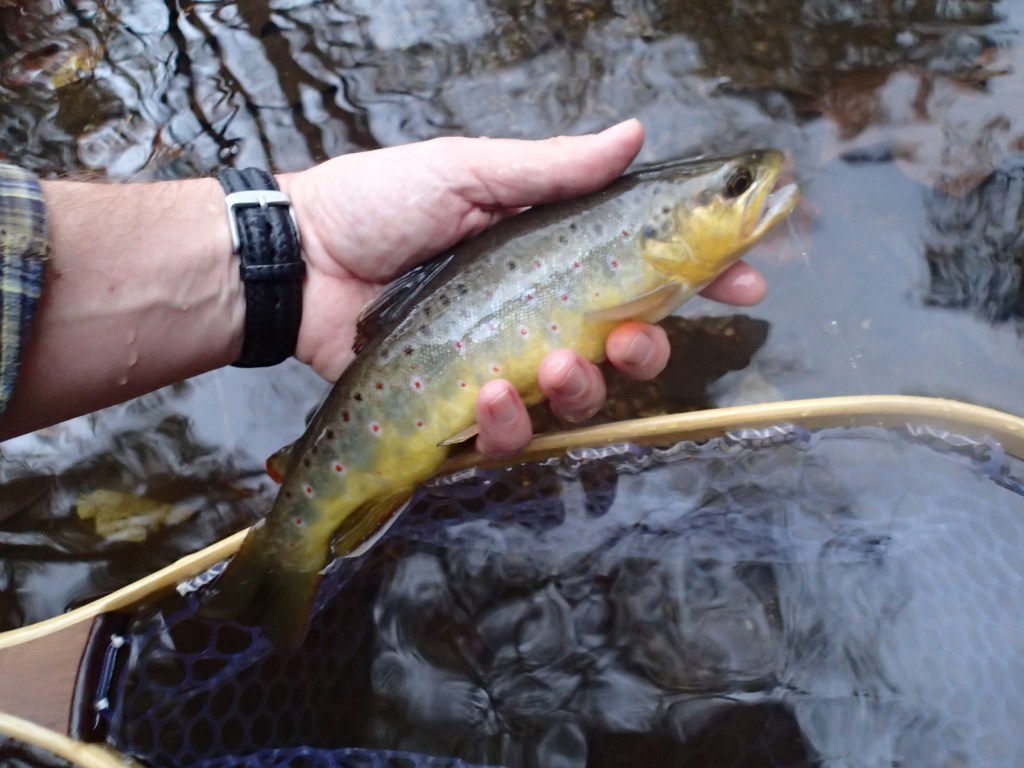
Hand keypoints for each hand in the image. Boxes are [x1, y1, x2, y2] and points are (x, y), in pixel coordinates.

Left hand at [279, 119, 764, 456]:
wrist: (302, 259)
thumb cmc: (381, 204)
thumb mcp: (470, 172)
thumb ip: (552, 168)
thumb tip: (632, 135)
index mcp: (551, 253)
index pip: (645, 270)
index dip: (702, 278)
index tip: (748, 280)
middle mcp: (540, 311)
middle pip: (627, 349)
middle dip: (646, 352)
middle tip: (629, 339)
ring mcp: (505, 361)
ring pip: (577, 398)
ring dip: (578, 389)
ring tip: (546, 364)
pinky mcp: (464, 404)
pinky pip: (511, 432)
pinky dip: (510, 421)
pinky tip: (490, 395)